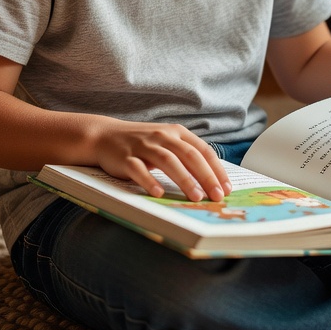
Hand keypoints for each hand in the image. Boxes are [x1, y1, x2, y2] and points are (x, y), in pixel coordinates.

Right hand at [91, 120, 232, 201]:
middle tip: (217, 196)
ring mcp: (143, 146)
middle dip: (206, 176)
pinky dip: (149, 181)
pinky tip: (159, 193)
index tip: (226, 188)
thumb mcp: (166, 143)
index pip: (202, 150)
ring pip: (168, 161)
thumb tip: (211, 181)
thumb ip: (185, 156)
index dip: (216, 169)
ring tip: (196, 197)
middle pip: (189, 155)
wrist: (104, 135)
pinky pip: (139, 169)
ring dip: (184, 179)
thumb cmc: (141, 144)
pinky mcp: (125, 157)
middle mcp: (162, 136)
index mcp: (176, 133)